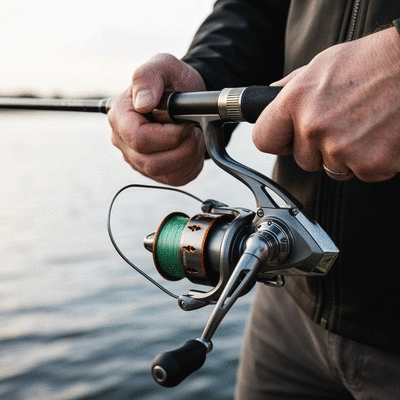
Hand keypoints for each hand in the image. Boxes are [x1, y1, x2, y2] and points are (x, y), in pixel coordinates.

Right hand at [108, 53, 206, 185]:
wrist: (186, 98)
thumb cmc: (172, 82)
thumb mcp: (163, 66)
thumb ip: (148, 77)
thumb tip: (142, 104)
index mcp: (121, 117)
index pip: (138, 139)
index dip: (168, 135)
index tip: (184, 122)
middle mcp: (124, 143)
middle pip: (152, 162)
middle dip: (182, 147)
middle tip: (193, 129)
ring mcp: (139, 160)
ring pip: (165, 173)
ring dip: (189, 156)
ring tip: (194, 136)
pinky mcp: (156, 172)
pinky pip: (176, 179)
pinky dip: (192, 164)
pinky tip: (193, 147)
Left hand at [253, 26, 399, 181]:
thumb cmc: (374, 61)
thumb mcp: (323, 65)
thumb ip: (292, 88)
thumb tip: (270, 99)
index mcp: (296, 101)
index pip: (263, 139)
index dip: (278, 140)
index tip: (287, 139)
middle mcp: (314, 127)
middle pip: (302, 160)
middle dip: (318, 148)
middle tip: (343, 122)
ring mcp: (341, 148)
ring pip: (331, 169)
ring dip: (345, 155)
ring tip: (365, 125)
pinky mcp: (369, 164)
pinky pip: (361, 173)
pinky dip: (370, 160)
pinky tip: (379, 135)